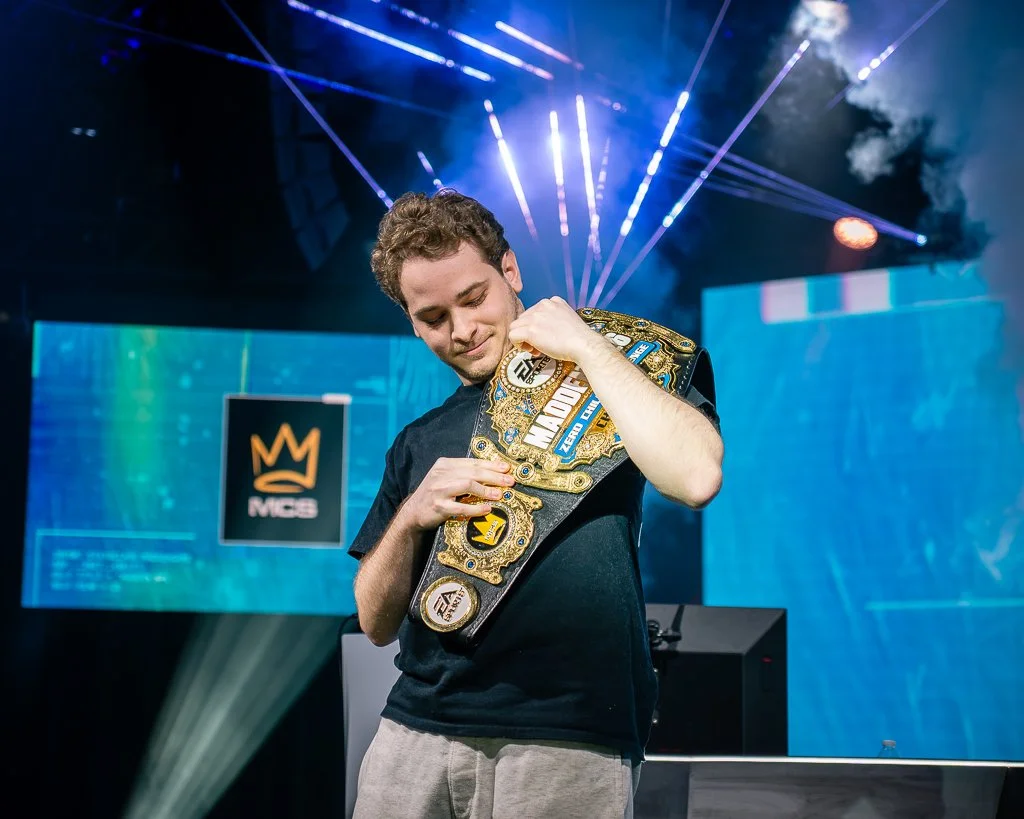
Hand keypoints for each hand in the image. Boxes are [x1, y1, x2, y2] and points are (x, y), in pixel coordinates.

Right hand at [401, 457, 515, 532]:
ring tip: (500, 494)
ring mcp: (438, 490)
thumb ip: (464, 474)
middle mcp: (441, 474)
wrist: (413, 512)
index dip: (491, 464)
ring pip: (467, 485)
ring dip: (486, 490)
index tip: (506, 468)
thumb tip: (493, 474)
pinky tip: (487, 509)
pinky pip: (461, 506)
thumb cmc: (435, 495)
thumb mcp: (446, 479)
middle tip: (509, 481)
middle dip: (494, 476)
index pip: (472, 462)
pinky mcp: (438, 506)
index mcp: (444, 464)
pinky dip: (476, 508)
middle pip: (473, 472)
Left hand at [508, 296, 602, 363]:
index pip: (534, 312)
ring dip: (522, 339)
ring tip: (534, 348)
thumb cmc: (579, 338)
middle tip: (539, 346)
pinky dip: (518, 344)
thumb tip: (540, 331)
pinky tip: (530, 350)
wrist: (584, 345)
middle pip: (523, 319)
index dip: (536, 326)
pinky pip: (513, 335)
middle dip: (528, 332)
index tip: (544, 337)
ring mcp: (536, 317)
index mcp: (553, 301)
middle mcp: (543, 305)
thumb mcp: (567, 319)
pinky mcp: (530, 330)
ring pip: (515, 326)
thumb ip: (553, 320)